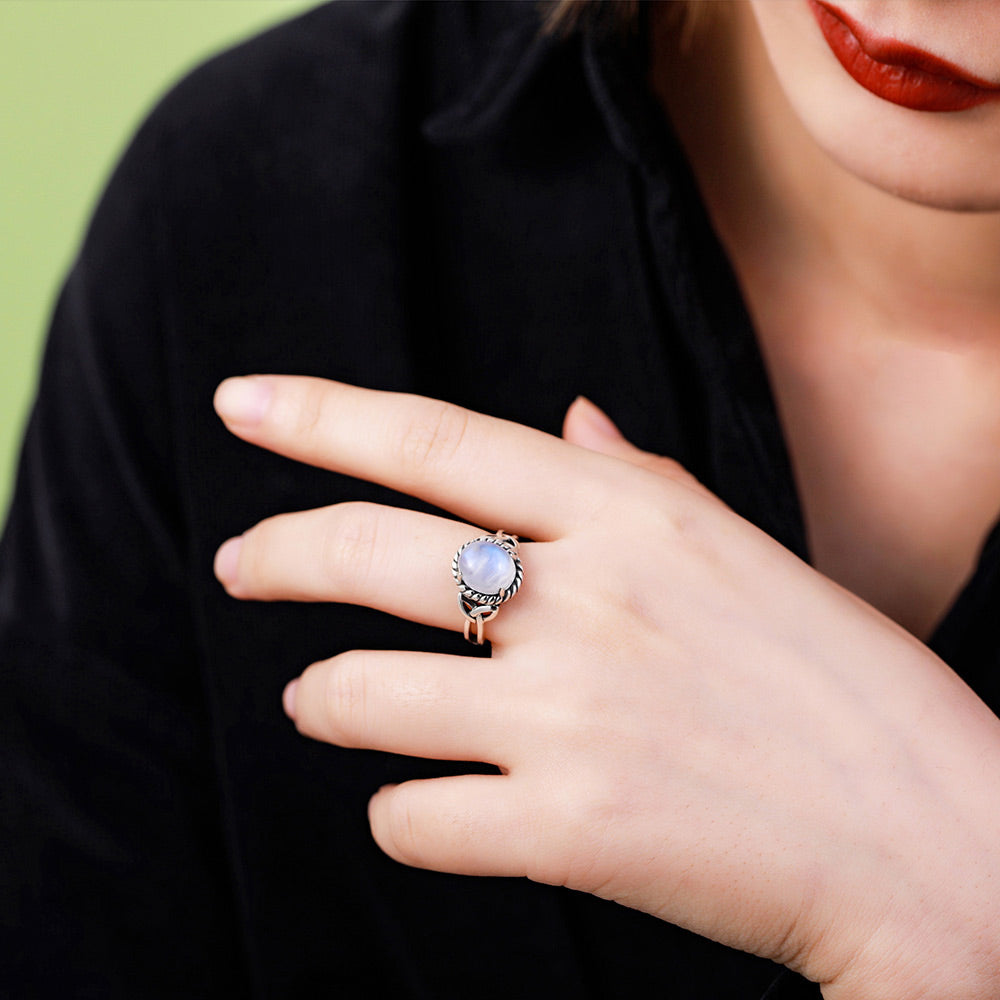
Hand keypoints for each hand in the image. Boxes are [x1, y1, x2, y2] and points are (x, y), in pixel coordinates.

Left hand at [213, 375, 999, 998]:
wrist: (934, 839)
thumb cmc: (842, 686)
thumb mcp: (743, 550)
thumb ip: (638, 480)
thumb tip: (569, 417)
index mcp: (631, 516)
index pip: (436, 441)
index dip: (320, 415)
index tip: (239, 404)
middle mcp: (586, 598)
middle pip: (365, 553)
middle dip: (273, 553)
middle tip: (236, 562)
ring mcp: (570, 714)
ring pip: (358, 694)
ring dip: (321, 697)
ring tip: (320, 700)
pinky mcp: (567, 829)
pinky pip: (410, 817)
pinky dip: (400, 812)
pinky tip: (425, 805)